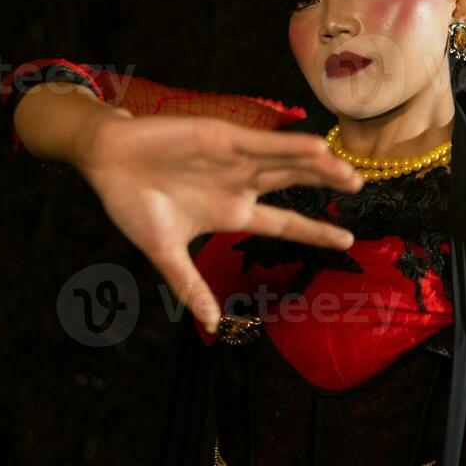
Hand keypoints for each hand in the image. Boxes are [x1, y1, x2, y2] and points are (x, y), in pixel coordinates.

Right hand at [74, 112, 362, 332]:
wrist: (104, 163)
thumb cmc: (132, 203)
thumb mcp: (164, 252)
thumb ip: (190, 286)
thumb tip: (212, 327)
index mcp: (231, 212)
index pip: (284, 223)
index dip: (315, 232)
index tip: (347, 241)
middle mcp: (239, 183)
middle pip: (294, 185)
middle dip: (327, 185)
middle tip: (360, 187)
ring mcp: (233, 159)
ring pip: (286, 161)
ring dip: (318, 165)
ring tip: (350, 172)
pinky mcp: (221, 138)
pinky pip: (262, 143)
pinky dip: (289, 146)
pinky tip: (317, 148)